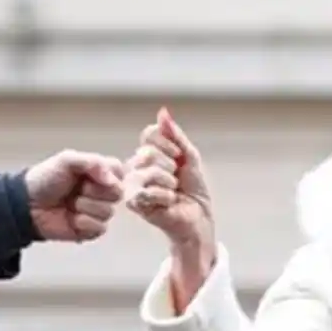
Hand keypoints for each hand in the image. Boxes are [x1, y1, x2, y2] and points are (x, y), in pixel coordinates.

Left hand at [24, 150, 123, 241]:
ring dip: (86, 207)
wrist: (26, 205)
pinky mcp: (90, 230)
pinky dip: (85, 223)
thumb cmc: (44, 179)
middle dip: (95, 192)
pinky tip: (71, 219)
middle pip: (117, 194)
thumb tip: (113, 180)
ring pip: (108, 212)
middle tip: (77, 189)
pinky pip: (100, 228)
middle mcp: (100, 191)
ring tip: (70, 204)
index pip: (119, 172)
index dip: (110, 176)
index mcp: (97, 172)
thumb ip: (93, 163)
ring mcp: (95, 211)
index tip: (92, 176)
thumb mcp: (66, 160)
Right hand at [124, 107, 215, 276]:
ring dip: (169, 183)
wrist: (199, 218)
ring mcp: (132, 184)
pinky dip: (165, 196)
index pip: (150, 134)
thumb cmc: (193, 190)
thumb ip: (175, 135)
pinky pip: (147, 190)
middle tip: (176, 181)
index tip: (179, 159)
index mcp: (146, 154)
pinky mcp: (134, 202)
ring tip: (172, 192)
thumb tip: (162, 112)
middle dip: (171, 166)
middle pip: (148, 152)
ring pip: (149, 171)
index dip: (170, 145)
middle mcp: (135, 167)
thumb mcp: (189, 157)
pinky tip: (168, 202)